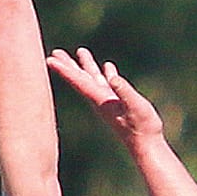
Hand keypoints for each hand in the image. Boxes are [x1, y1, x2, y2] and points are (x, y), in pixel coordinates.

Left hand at [46, 46, 164, 150]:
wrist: (146, 145)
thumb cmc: (141, 126)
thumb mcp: (135, 105)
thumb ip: (124, 91)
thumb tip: (113, 78)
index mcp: (100, 98)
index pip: (78, 81)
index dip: (64, 70)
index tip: (50, 59)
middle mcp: (100, 99)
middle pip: (80, 79)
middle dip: (68, 65)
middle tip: (55, 52)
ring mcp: (109, 101)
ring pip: (94, 79)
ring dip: (86, 66)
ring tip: (80, 51)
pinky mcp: (119, 104)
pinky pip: (110, 84)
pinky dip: (107, 74)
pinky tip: (108, 67)